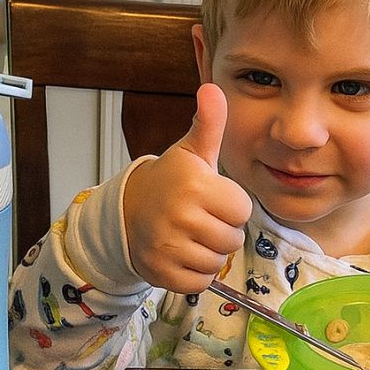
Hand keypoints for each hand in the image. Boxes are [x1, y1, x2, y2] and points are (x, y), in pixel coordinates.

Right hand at [123, 83, 251, 292]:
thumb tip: (213, 87)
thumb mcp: (191, 153)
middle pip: (232, 239)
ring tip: (191, 237)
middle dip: (222, 231)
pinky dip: (195, 273)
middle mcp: (180, 216)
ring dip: (210, 253)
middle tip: (201, 220)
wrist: (127, 212)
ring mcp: (167, 247)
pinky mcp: (161, 273)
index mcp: (194, 185)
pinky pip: (199, 283)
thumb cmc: (169, 183)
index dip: (231, 206)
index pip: (242, 210)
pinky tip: (182, 255)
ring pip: (217, 262)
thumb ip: (209, 124)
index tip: (212, 200)